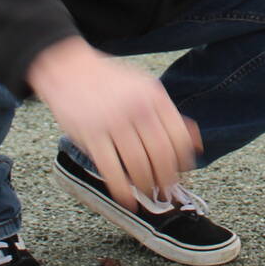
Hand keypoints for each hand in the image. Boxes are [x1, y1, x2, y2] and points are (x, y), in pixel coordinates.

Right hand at [26, 38, 200, 201]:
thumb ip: (168, 113)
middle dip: (167, 179)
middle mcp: (137, 109)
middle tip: (167, 191)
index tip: (182, 174)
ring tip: (149, 194)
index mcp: (154, 97)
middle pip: (161, 155)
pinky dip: (121, 189)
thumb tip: (195, 141)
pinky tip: (126, 198)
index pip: (178, 137)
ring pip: (138, 164)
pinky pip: (111, 169)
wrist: (69, 68)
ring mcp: (113, 122)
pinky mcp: (91, 135)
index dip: (183, 161)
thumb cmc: (108, 81)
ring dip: (146, 185)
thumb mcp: (144, 87)